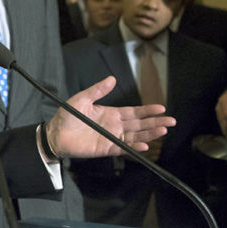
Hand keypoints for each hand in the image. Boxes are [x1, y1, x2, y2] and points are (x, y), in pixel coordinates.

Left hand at [48, 76, 174, 157]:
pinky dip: (134, 147)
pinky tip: (144, 145)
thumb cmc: (67, 115)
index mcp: (111, 113)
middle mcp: (114, 126)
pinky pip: (123, 148)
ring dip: (149, 134)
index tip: (162, 108)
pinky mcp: (106, 148)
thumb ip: (97, 90)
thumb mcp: (82, 98)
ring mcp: (111, 137)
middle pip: (139, 124)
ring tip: (163, 131)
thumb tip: (112, 78)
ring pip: (135, 136)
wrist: (55, 133)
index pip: (134, 112)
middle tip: (171, 121)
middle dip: (155, 122)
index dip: (148, 110)